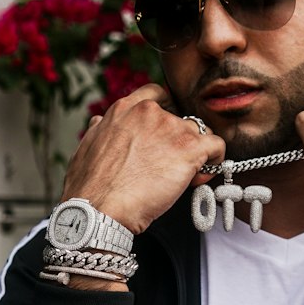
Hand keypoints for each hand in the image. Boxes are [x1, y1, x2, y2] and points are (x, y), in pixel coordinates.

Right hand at [61, 84, 225, 234]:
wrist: (99, 209)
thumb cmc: (89, 187)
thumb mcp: (86, 146)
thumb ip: (100, 130)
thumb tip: (100, 123)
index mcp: (125, 109)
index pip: (157, 95)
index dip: (167, 114)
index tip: (165, 135)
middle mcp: (150, 113)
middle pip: (180, 119)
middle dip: (179, 142)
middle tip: (169, 166)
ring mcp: (172, 128)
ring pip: (200, 133)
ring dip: (196, 153)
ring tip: (183, 177)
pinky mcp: (190, 149)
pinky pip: (217, 146)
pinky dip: (215, 162)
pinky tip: (198, 178)